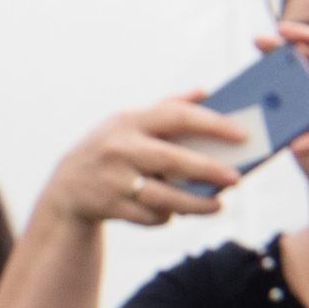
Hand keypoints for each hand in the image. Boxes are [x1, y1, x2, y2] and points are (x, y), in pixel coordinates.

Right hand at [35, 94, 251, 237]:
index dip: (213, 124)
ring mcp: (113, 180)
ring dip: (194, 204)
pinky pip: (148, 216)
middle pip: (173, 160)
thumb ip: (166, 105)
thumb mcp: (128, 121)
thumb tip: (205, 91)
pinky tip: (175, 212)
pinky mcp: (110, 207)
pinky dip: (166, 216)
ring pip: (163, 196)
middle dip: (208, 170)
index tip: (242, 135)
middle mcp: (119, 148)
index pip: (178, 116)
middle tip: (237, 178)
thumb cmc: (109, 147)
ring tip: (218, 206)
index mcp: (129, 120)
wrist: (67, 185)